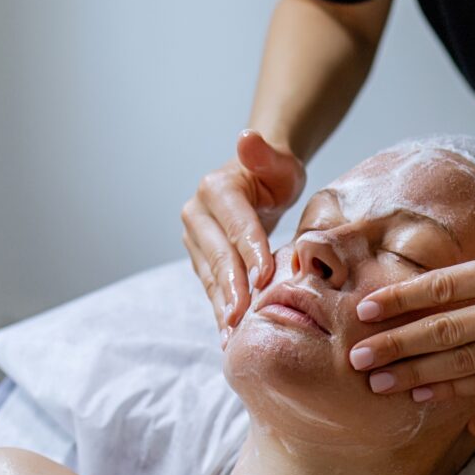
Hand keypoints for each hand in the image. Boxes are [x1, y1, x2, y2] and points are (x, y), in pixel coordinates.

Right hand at [182, 129, 305, 329]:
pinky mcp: (200, 259)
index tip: (265, 278)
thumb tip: (247, 139)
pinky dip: (221, 310)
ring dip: (222, 307)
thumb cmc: (276, 175)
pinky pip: (212, 287)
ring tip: (232, 335)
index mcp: (217, 189)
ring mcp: (195, 239)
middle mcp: (197, 213)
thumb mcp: (279, 162)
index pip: (237, 225)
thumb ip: (266, 153)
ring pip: (211, 277)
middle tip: (244, 317)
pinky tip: (228, 335)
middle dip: (233, 288)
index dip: (251, 252)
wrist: (261, 183)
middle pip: (219, 255)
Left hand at [347, 135, 474, 400]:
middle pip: (449, 330)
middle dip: (398, 345)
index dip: (404, 299)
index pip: (449, 285)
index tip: (366, 311)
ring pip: (465, 362)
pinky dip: (453, 389)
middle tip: (355, 357)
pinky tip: (421, 393)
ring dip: (416, 374)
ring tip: (376, 383)